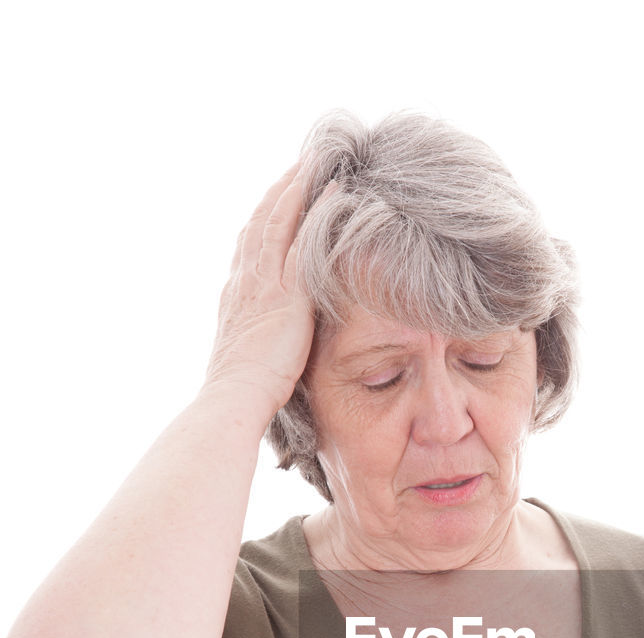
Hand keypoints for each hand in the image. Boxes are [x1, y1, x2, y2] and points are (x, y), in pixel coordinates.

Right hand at [203, 163, 332, 416]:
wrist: (235, 395)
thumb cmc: (242, 391)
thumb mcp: (246, 355)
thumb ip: (257, 337)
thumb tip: (265, 341)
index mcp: (236, 295)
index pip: (249, 245)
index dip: (263, 217)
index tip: (277, 197)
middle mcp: (246, 280)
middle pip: (261, 222)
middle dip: (280, 191)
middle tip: (299, 164)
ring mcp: (265, 283)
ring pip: (280, 221)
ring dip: (297, 187)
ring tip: (315, 162)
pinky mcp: (288, 293)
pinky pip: (304, 241)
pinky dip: (318, 212)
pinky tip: (333, 191)